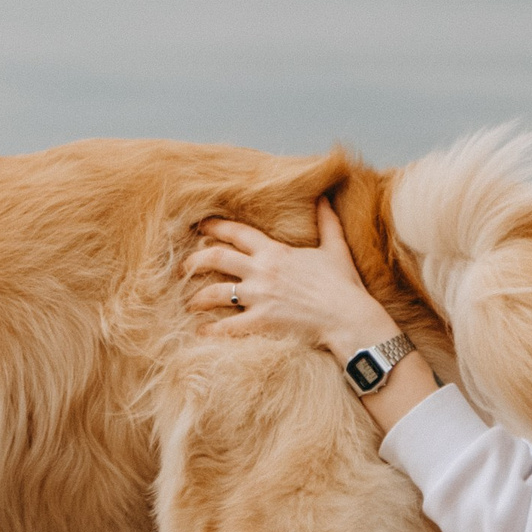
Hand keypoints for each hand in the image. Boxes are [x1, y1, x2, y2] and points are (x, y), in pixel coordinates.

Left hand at [184, 199, 401, 361]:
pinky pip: (227, 327)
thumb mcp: (335, 248)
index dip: (215, 226)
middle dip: (194, 261)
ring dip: (197, 298)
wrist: (349, 317)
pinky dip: (210, 331)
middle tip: (182, 267)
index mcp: (275, 251)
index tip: (199, 226)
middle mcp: (262, 271)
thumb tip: (325, 198)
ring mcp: (259, 297)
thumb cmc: (343, 285)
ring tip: (189, 303)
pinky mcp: (261, 322)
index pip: (238, 233)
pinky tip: (199, 333)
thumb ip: (327, 222)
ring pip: (215, 293)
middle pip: (216, 258)